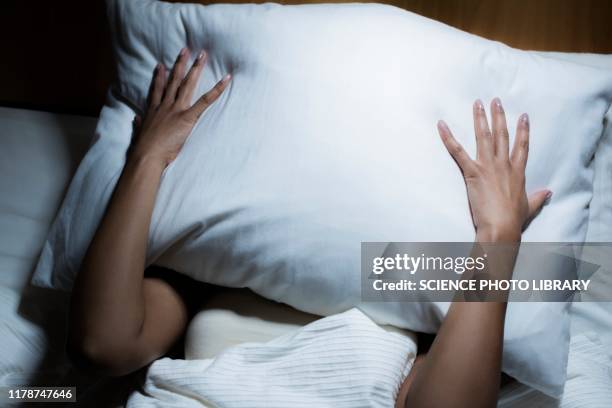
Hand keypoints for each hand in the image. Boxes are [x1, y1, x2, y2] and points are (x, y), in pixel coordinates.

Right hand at [130, 47, 230, 166]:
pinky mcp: (187, 117)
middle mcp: (165, 105)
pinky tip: (225, 80)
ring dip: (195, 69)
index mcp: (154, 111)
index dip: (160, 77)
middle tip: (185, 50)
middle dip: (180, 64)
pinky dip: (216, 90)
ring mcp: (176, 109)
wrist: (147, 155)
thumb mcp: (139, 134)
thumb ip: (139, 124)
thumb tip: (136, 119)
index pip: (157, 90)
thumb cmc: (144, 149)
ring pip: (187, 84)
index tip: (161, 65)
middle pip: (174, 81)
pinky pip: (204, 101)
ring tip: (201, 56)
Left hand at [437, 98, 550, 240]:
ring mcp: (488, 167)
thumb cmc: (514, 220)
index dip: (523, 130)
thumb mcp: (529, 206)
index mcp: (517, 172)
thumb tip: (548, 192)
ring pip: (484, 137)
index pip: (522, 146)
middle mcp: (504, 165)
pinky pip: (458, 152)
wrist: (501, 227)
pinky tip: (442, 125)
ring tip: (478, 104)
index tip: (523, 115)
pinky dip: (448, 138)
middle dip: (499, 116)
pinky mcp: (473, 172)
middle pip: (502, 135)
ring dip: (480, 119)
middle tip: (495, 100)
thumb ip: (538, 197)